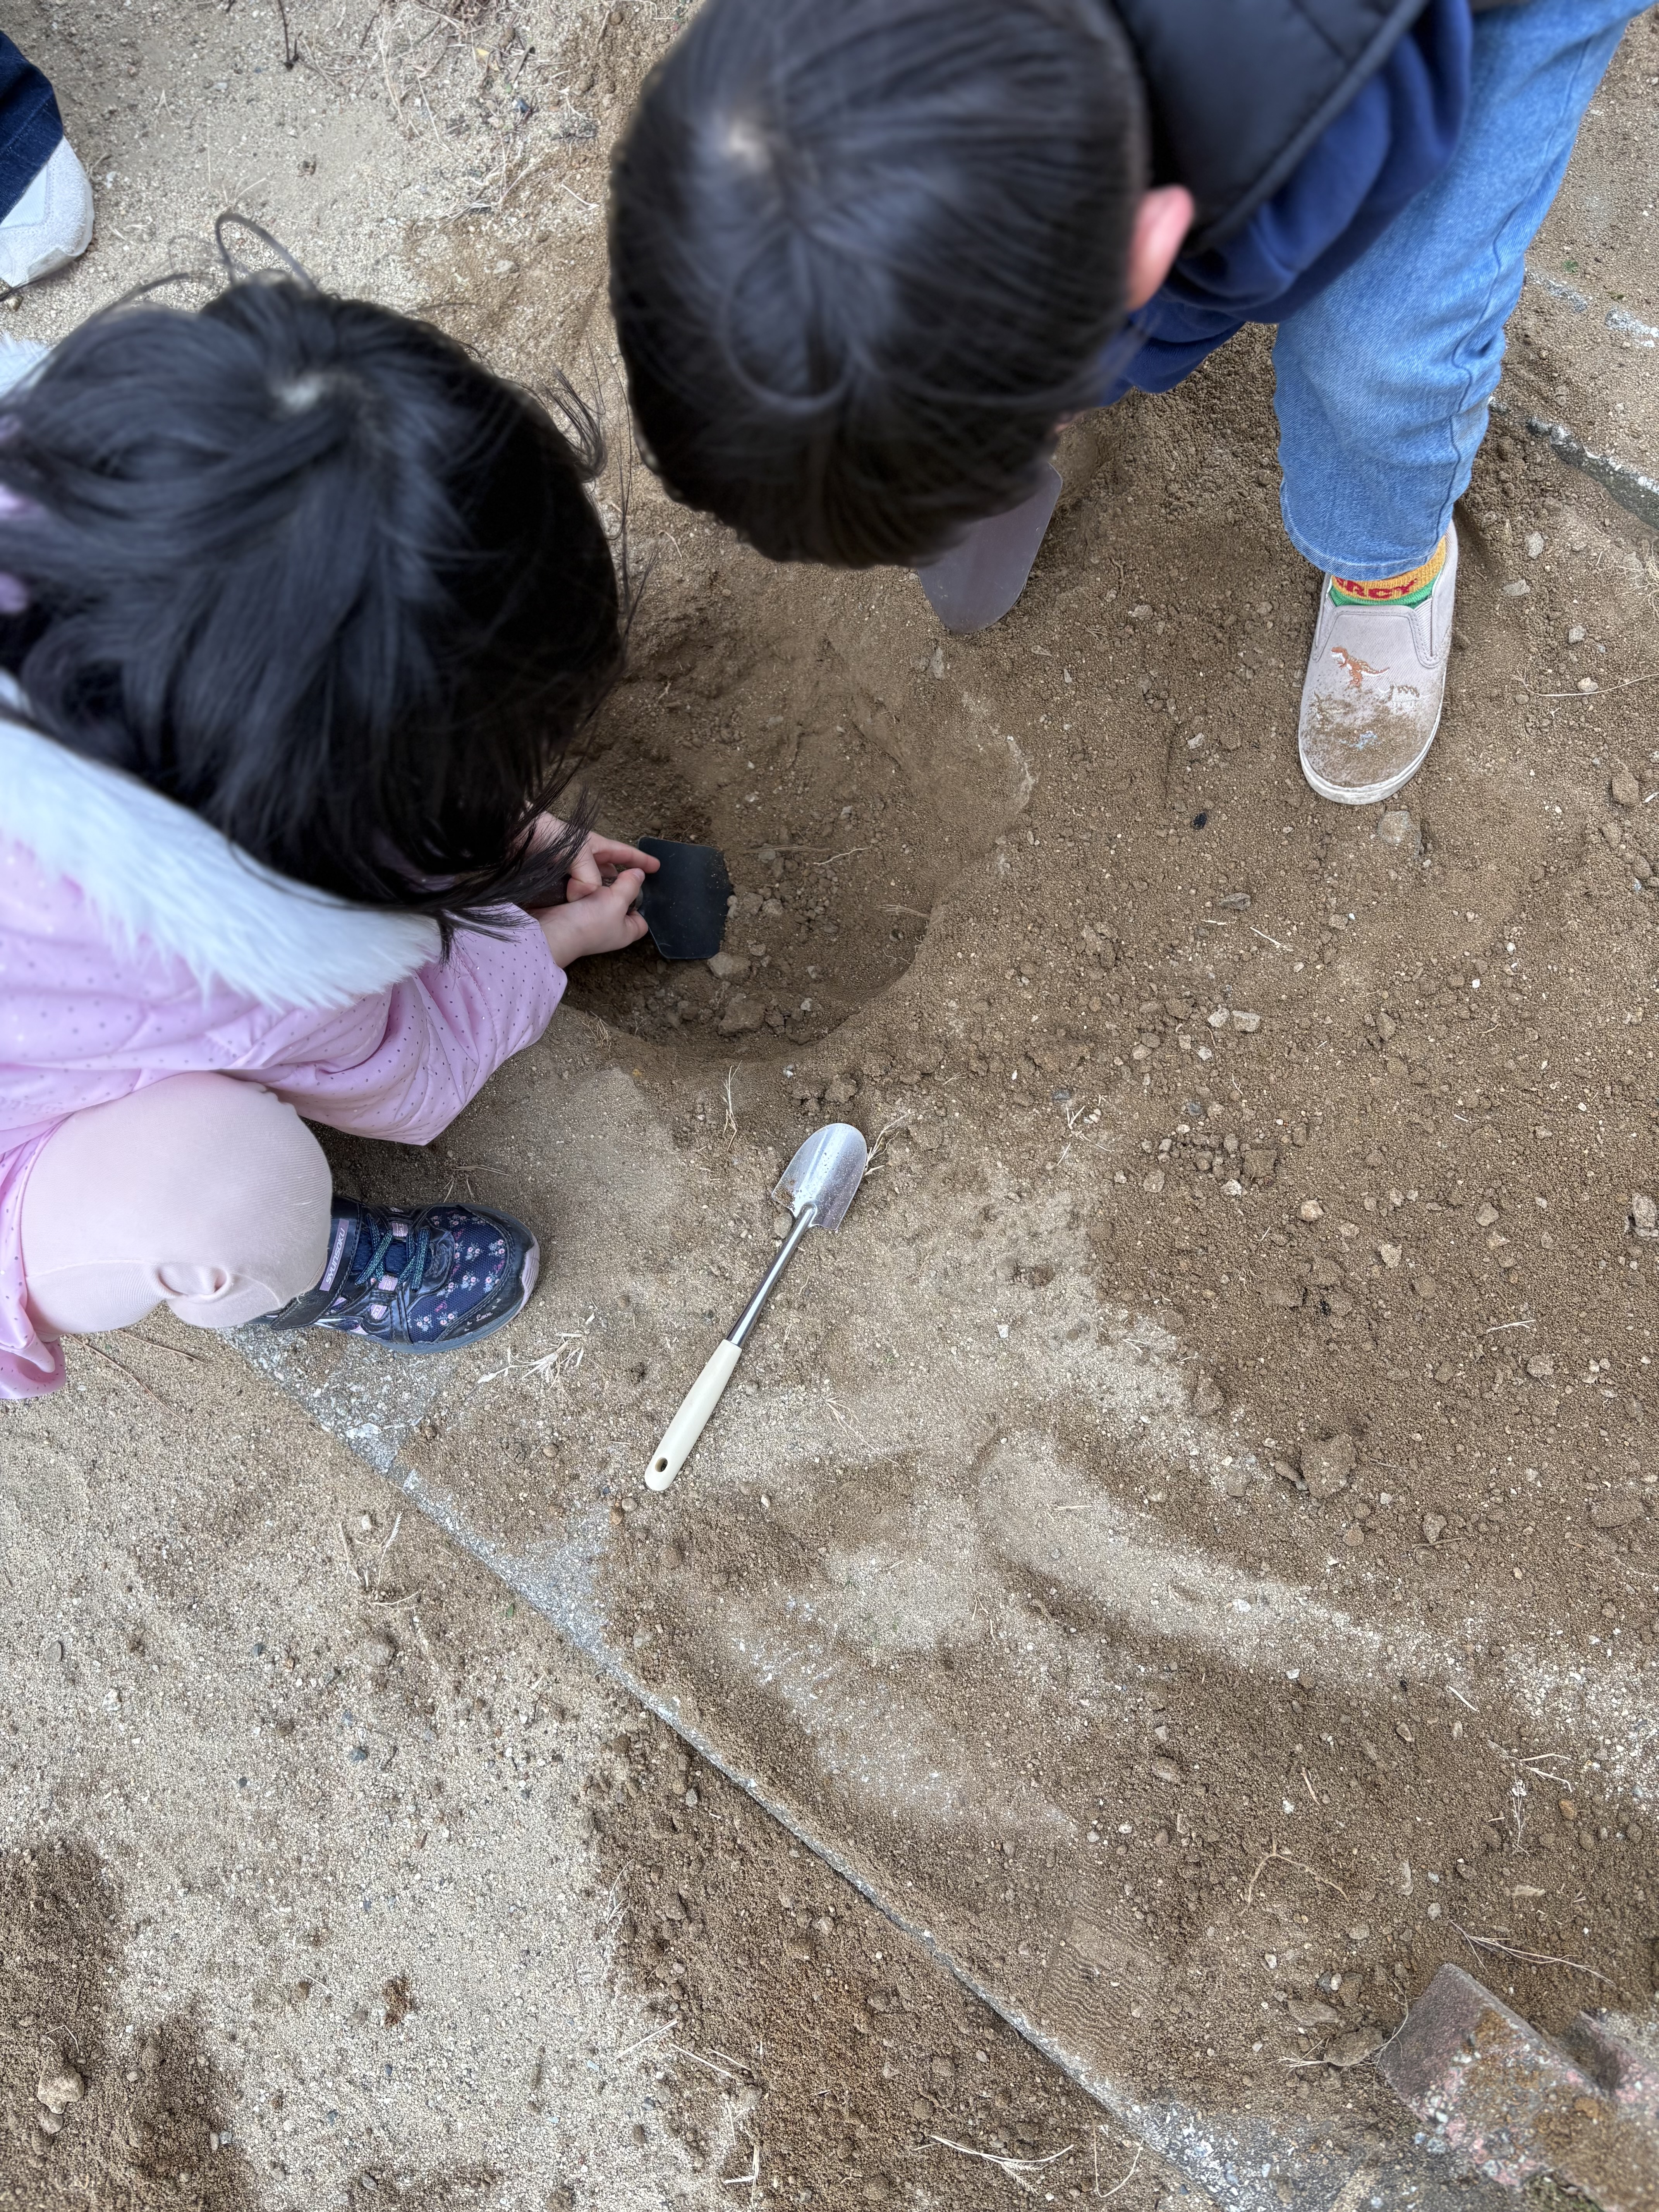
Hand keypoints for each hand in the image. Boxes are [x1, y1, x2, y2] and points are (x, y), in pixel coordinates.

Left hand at [530, 816, 658, 901]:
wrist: (511, 834)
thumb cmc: (545, 834)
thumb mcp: (576, 852)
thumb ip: (587, 875)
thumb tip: (587, 896)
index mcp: (593, 846)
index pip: (623, 853)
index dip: (640, 860)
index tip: (657, 867)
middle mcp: (582, 859)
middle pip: (608, 872)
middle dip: (621, 882)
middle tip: (633, 896)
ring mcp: (567, 870)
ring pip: (590, 886)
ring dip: (599, 896)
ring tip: (609, 908)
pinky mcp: (552, 881)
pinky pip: (571, 894)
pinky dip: (578, 903)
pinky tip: (580, 911)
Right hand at [534, 867, 648, 966]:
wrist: (552, 930)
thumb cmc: (589, 922)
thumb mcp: (617, 901)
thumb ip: (630, 885)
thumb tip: (639, 873)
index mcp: (625, 932)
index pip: (641, 920)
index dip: (642, 904)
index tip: (636, 886)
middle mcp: (610, 929)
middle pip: (621, 906)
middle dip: (619, 890)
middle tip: (617, 874)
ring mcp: (591, 922)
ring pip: (601, 899)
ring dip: (599, 886)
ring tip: (598, 872)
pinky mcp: (574, 913)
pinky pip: (583, 898)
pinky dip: (583, 888)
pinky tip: (583, 878)